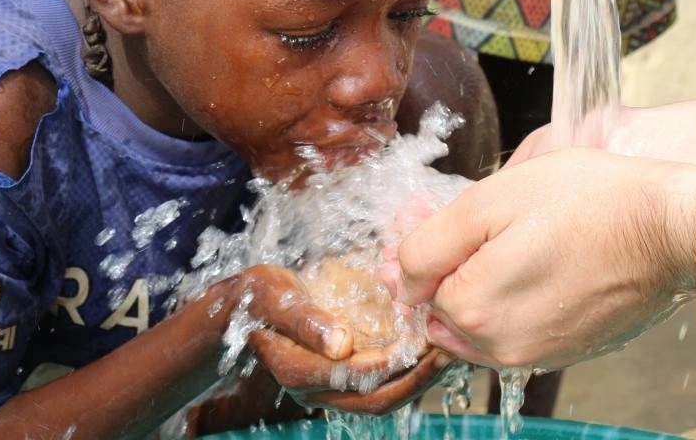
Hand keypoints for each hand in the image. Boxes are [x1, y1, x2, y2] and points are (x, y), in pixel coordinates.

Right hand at [229, 265, 453, 413]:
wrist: (250, 306)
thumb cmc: (260, 295)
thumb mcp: (275, 296)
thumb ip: (304, 320)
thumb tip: (341, 344)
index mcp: (295, 369)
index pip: (350, 377)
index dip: (387, 363)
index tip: (416, 343)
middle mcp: (313, 388)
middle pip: (373, 399)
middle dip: (414, 380)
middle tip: (445, 352)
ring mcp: (329, 388)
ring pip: (381, 399)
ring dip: (416, 380)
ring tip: (445, 353)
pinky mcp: (341, 381)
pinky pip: (379, 387)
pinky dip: (407, 374)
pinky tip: (427, 352)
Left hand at [384, 148, 695, 369]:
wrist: (671, 227)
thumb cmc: (587, 202)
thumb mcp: (491, 201)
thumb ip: (431, 243)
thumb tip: (399, 276)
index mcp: (472, 310)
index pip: (413, 285)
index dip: (411, 247)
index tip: (420, 215)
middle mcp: (499, 346)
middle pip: (441, 308)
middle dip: (437, 265)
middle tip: (452, 216)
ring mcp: (536, 353)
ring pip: (476, 322)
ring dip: (471, 283)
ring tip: (491, 234)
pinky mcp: (567, 348)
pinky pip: (513, 329)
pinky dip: (506, 299)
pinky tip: (524, 259)